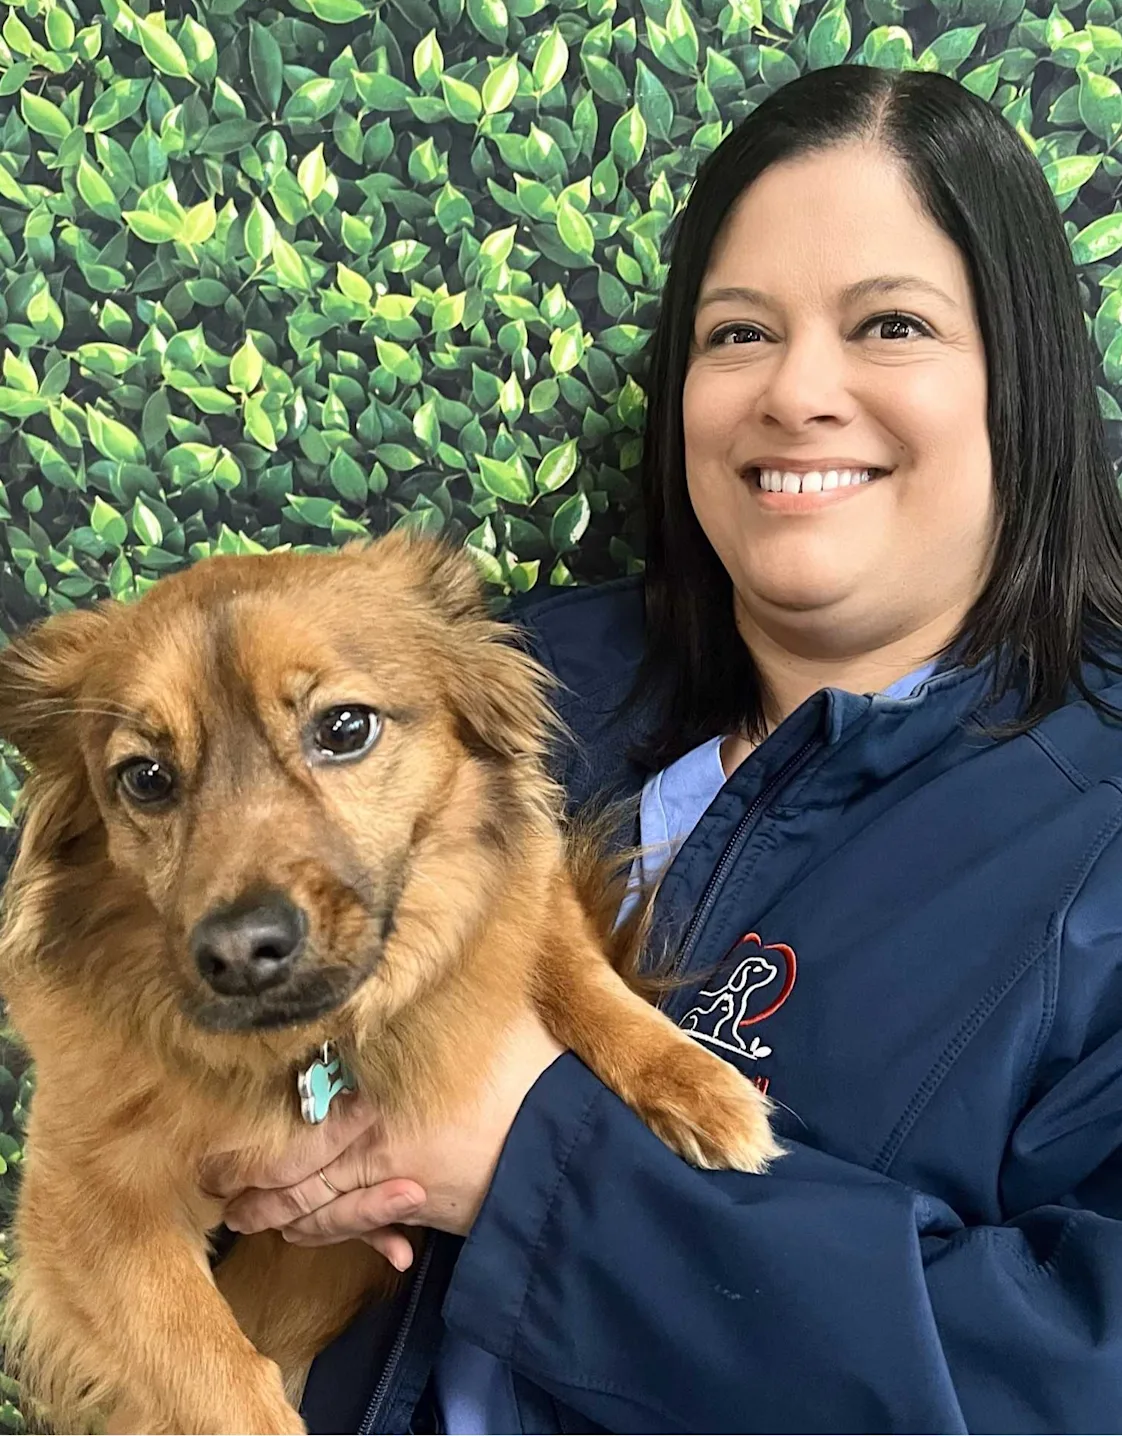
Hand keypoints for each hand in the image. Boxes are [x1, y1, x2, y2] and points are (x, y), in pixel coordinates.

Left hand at [202, 1006, 563, 1267]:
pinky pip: (355, 1226)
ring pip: (315, 1203)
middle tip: (213, 1187)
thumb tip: (398, 949)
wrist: (563, 1139)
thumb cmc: (522, 1066)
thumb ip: (424, 998)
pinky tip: (306, 1234)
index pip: (294, 1114)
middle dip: (248, 1184)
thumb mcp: (471, 1016)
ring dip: (277, 1215)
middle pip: (292, 1166)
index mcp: (375, 1082)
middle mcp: (370, 1131)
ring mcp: (390, 1176)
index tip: (215, 1140)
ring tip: (245, 1216)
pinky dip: (329, 1234)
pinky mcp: (416, 1207)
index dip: (248, 1135)